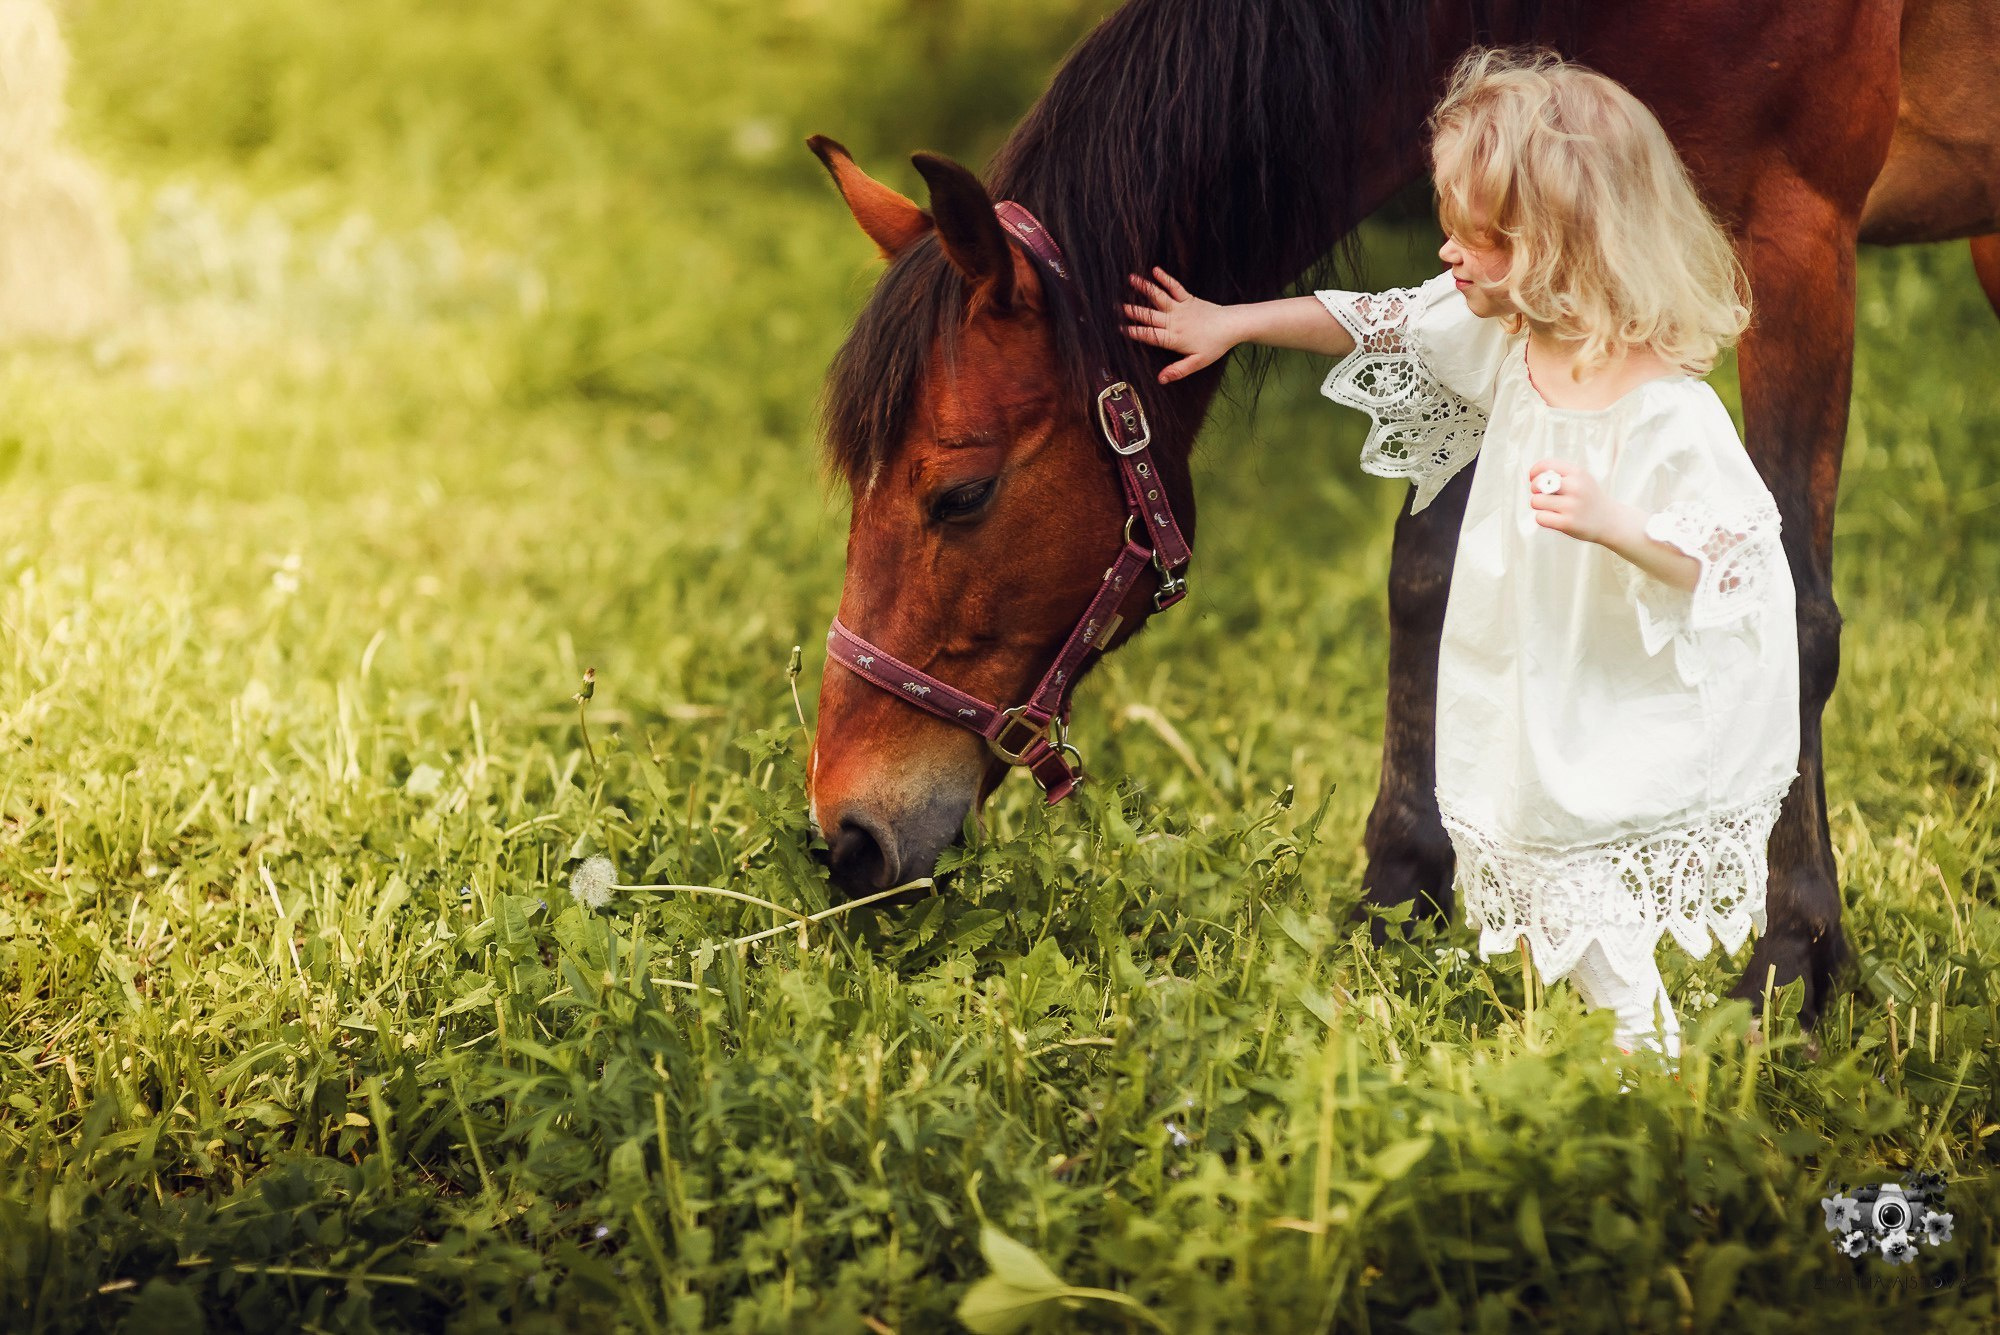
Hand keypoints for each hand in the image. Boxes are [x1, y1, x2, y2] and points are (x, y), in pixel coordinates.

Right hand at [1120, 267, 1236, 384]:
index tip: (1120, 329)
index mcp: (1173, 338)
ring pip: (1159, 297)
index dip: (1134, 332)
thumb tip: (1160, 379)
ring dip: (1144, 288)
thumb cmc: (1215, 346)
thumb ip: (1177, 371)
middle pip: (1149, 315)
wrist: (1231, 326)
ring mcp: (1180, 308)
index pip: (1149, 335)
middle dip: (1133, 311)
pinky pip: (1174, 287)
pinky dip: (1165, 278)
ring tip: (1131, 279)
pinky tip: (1155, 270)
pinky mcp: (1188, 298)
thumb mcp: (1197, 363)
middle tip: (1116, 306)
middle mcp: (1174, 321)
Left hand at [1526, 458, 1620, 544]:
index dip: (1534, 472)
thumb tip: (1533, 477)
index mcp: (1578, 473)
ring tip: (1551, 507)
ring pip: (1536, 501)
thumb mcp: (1580, 479)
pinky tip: (1554, 518)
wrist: (1609, 521)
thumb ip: (1559, 474)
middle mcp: (1576, 487)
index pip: (1546, 465)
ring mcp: (1572, 506)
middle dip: (1535, 490)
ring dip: (1539, 506)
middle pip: (1537, 484)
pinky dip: (1543, 518)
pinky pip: (1540, 518)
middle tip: (1545, 495)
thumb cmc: (1588, 498)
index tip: (1533, 479)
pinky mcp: (1567, 523)